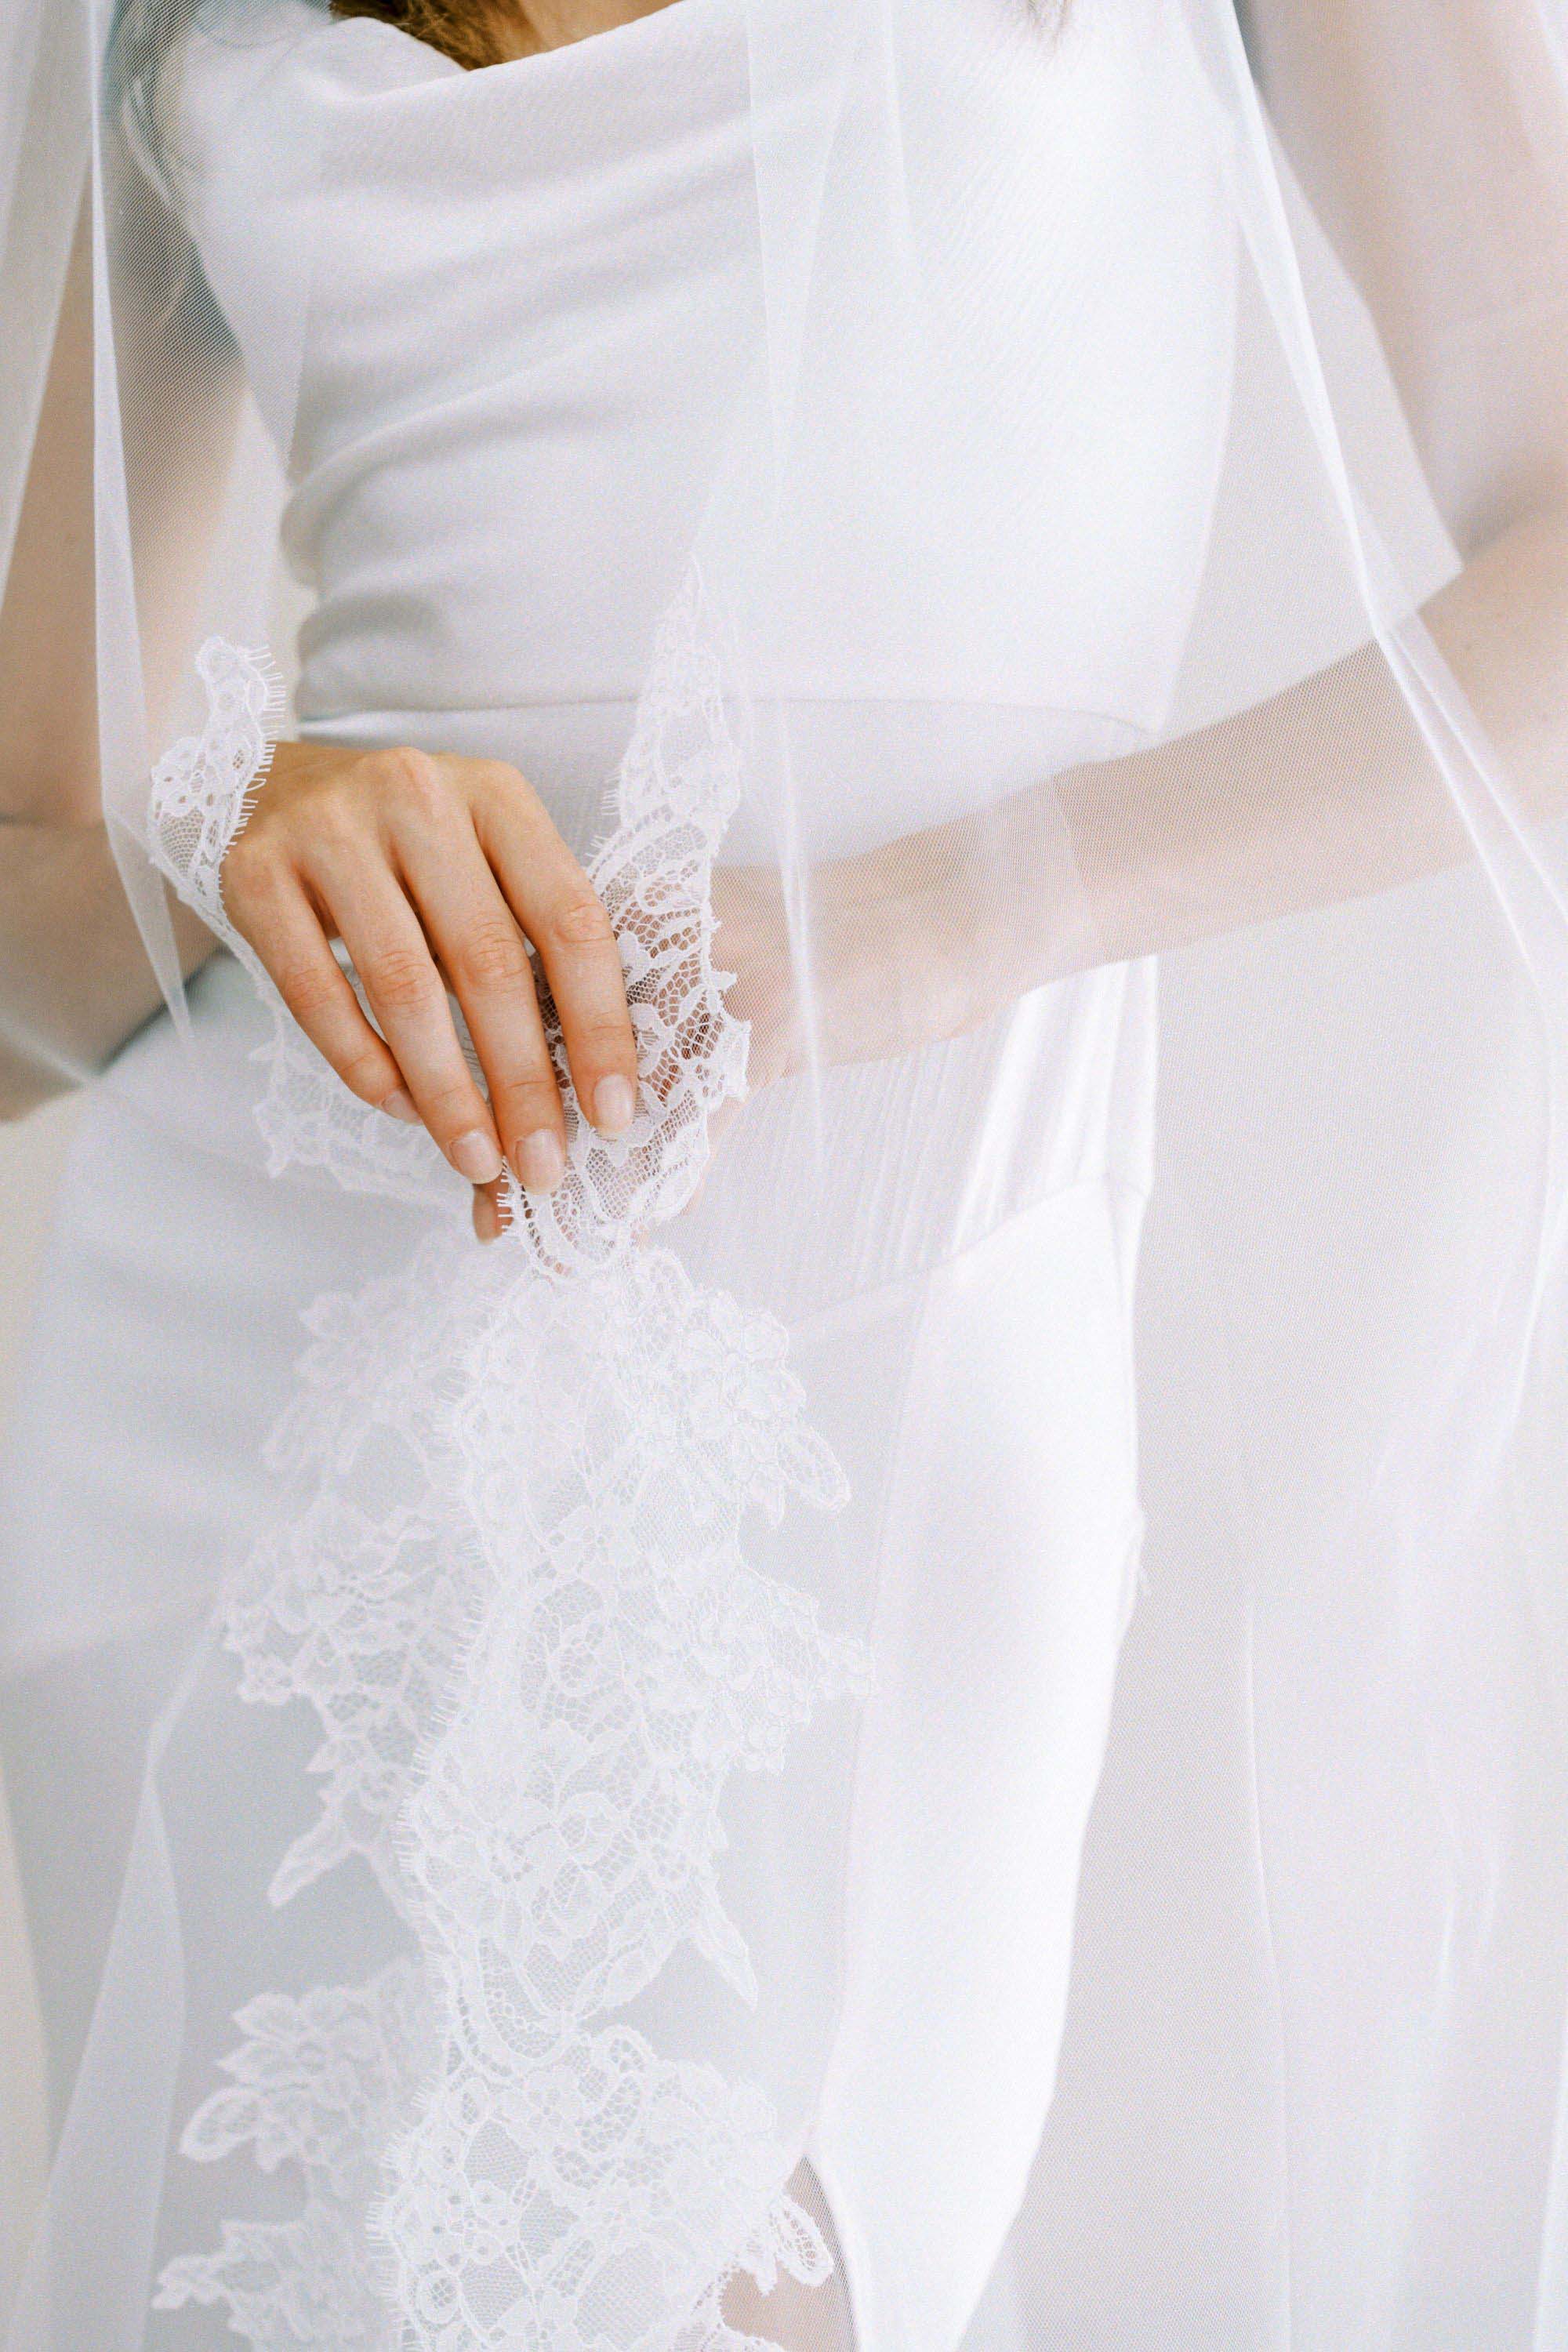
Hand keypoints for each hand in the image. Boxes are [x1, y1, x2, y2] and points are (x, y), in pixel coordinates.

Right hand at [221, 740, 638, 1193]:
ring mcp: (329, 831)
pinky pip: (317, 995)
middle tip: (541, 1166)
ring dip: (446, 1092)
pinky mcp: (256, 875)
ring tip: (475, 1158)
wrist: (272, 784)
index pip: (570, 920)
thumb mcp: (482, 858)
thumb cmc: (408, 847)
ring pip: (404, 988)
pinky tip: (400, 1108)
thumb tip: (586, 1088)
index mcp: (497, 796)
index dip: (599, 1025)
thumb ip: (531, 942)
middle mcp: (417, 796)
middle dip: (523, 1082)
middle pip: (488, 963)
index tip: (612, 1114)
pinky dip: (365, 1065)